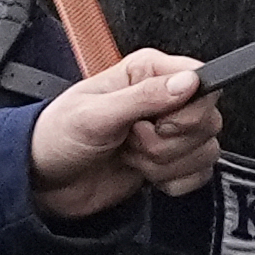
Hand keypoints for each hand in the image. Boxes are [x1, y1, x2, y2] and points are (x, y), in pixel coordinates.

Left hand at [26, 48, 218, 221]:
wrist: (46, 181)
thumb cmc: (57, 136)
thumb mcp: (95, 114)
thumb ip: (144, 97)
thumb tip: (188, 82)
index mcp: (147, 72)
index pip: (201, 81)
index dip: (186, 109)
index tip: (156, 123)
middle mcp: (164, 98)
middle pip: (207, 120)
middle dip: (168, 143)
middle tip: (132, 140)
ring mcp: (169, 132)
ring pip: (205, 150)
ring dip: (164, 164)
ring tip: (130, 155)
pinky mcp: (172, 162)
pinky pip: (200, 174)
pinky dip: (173, 182)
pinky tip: (144, 174)